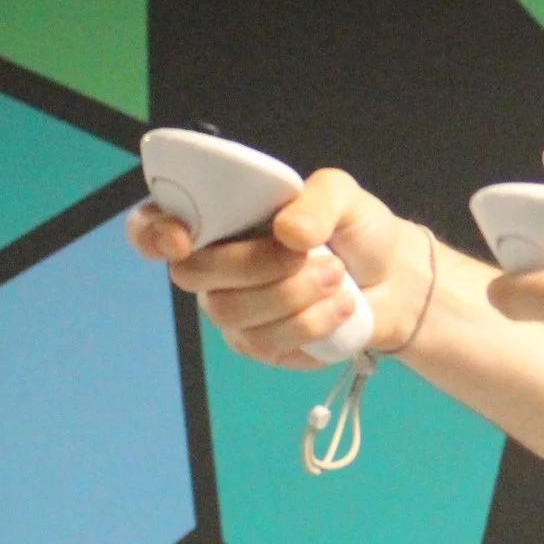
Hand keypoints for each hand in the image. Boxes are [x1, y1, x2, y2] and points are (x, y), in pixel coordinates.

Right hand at [126, 168, 411, 367]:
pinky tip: (341, 305)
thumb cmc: (352, 229)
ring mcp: (231, 310)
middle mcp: (212, 265)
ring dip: (292, 294)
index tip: (182, 238)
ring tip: (338, 276)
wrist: (392, 279)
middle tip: (310, 253)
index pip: (151, 227)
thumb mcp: (344, 196)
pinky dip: (311, 322)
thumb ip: (318, 200)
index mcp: (217, 218)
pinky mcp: (259, 346)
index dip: (153, 233)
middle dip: (255, 264)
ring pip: (231, 313)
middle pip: (192, 275)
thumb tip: (288, 232)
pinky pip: (265, 343)